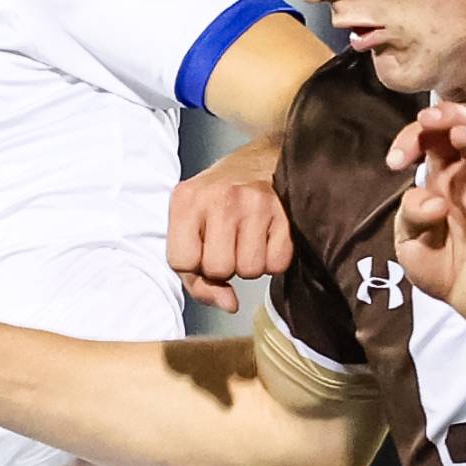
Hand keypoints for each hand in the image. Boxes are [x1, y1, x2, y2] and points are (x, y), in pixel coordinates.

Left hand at [167, 138, 291, 309]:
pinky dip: (275, 258)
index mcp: (185, 200)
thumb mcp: (192, 227)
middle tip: (231, 242)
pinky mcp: (284, 211)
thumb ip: (196, 276)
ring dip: (252, 263)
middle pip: (218, 269)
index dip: (195, 267)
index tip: (204, 251)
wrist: (262, 161)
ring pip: (250, 271)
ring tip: (250, 237)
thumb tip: (228, 304)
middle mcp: (219, 198)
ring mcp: (254, 202)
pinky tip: (268, 234)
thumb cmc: (221, 201)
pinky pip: (277, 263)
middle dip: (226, 266)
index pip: (181, 262)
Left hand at [387, 102, 465, 329]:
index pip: (431, 140)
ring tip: (458, 132)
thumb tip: (435, 201)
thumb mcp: (409, 242)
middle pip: (463, 131)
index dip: (413, 137)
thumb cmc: (440, 264)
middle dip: (446, 117)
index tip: (395, 161)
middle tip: (428, 118)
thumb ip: (411, 216)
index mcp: (441, 178)